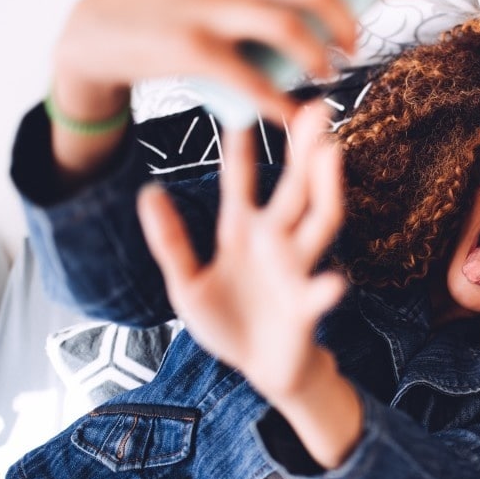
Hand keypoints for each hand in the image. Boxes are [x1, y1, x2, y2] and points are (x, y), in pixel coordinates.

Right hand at [52, 0, 416, 129]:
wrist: (100, 31)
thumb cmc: (178, 4)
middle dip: (350, 22)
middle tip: (356, 50)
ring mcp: (210, 6)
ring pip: (289, 27)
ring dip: (321, 58)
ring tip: (328, 77)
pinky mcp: (191, 48)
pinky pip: (253, 78)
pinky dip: (283, 103)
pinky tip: (296, 117)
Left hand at [136, 101, 348, 401]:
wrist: (261, 370)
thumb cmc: (227, 323)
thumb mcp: (186, 284)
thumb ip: (171, 242)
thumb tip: (147, 192)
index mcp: (243, 233)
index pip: (241, 183)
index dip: (239, 149)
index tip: (238, 109)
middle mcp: (276, 243)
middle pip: (294, 188)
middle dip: (303, 149)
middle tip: (313, 108)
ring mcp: (295, 271)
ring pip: (318, 222)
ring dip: (326, 189)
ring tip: (331, 155)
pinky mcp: (306, 307)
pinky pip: (318, 295)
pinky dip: (325, 290)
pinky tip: (332, 283)